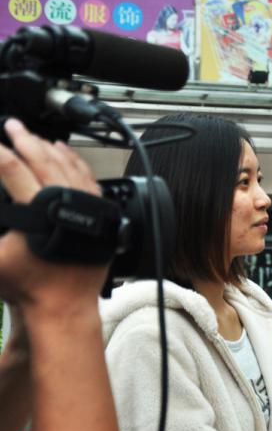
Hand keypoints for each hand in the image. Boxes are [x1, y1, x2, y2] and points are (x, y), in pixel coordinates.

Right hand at [0, 119, 106, 311]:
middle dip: (25, 139)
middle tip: (12, 126)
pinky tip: (66, 154)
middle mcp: (66, 203)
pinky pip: (88, 179)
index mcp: (38, 209)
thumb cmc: (29, 286)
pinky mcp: (99, 214)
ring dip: (50, 148)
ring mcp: (87, 207)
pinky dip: (76, 163)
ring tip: (35, 136)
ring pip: (68, 166)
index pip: (12, 169)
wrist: (65, 304)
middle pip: (43, 160)